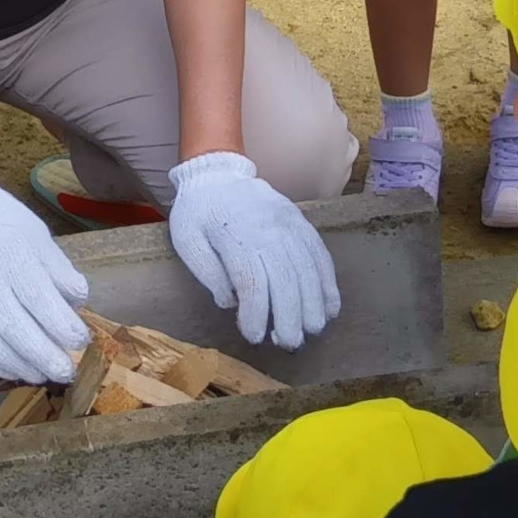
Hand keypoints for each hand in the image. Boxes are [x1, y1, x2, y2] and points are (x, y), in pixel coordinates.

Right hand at [0, 147, 91, 384]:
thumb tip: (79, 303)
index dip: (62, 326)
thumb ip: (60, 271)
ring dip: (19, 366)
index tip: (81, 340)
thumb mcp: (40, 237)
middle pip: (14, 329)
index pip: (39, 300)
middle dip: (44, 356)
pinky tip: (11, 369)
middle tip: (67, 372)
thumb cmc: (4, 222)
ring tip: (42, 374)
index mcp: (12, 257)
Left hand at [167, 152, 339, 349]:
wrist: (218, 173)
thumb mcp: (187, 239)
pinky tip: (330, 306)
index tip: (254, 337)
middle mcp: (267, 230)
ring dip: (313, 303)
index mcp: (235, 236)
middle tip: (290, 344)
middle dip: (290, 316)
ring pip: (308, 268)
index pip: (252, 282)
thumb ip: (208, 272)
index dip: (256, 313)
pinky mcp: (301, 223)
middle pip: (285, 279)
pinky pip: (320, 254)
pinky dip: (328, 282)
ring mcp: (289, 225)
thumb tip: (230, 302)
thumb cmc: (199, 211)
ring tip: (313, 330)